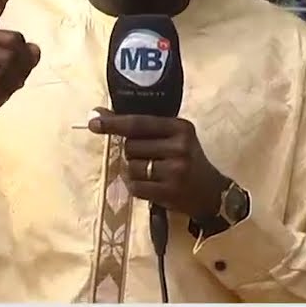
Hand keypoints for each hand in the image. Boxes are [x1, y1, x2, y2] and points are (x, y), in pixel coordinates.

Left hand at [88, 110, 228, 218]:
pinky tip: (152, 186)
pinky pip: (135, 187)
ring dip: (134, 171)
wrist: (211, 193)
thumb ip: (142, 127)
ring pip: (130, 168)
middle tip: (150, 158)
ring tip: (153, 174)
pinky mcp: (169, 192)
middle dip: (132, 153)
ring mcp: (175, 171)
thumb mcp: (174, 137)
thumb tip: (98, 114)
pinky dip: (136, 186)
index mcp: (180, 127)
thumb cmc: (187, 159)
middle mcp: (179, 147)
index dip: (114, 123)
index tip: (94, 121)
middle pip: (131, 146)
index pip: (139, 123)